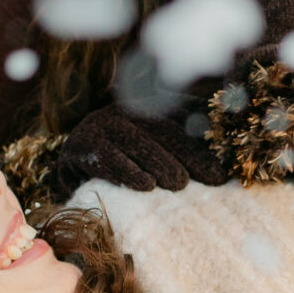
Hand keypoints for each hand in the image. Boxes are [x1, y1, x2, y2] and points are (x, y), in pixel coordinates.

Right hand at [47, 101, 227, 200]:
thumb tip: (221, 166)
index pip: (177, 124)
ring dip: (159, 163)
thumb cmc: (121, 159)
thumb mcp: (150, 148)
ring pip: (134, 142)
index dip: (200, 147)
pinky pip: (105, 158)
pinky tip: (145, 185)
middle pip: (159, 131)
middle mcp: (121, 111)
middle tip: (208, 179)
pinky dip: (126, 172)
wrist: (72, 164)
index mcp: (142, 107)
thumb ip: (182, 145)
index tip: (220, 174)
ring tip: (179, 183)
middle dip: (185, 155)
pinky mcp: (80, 146)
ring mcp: (98, 126)